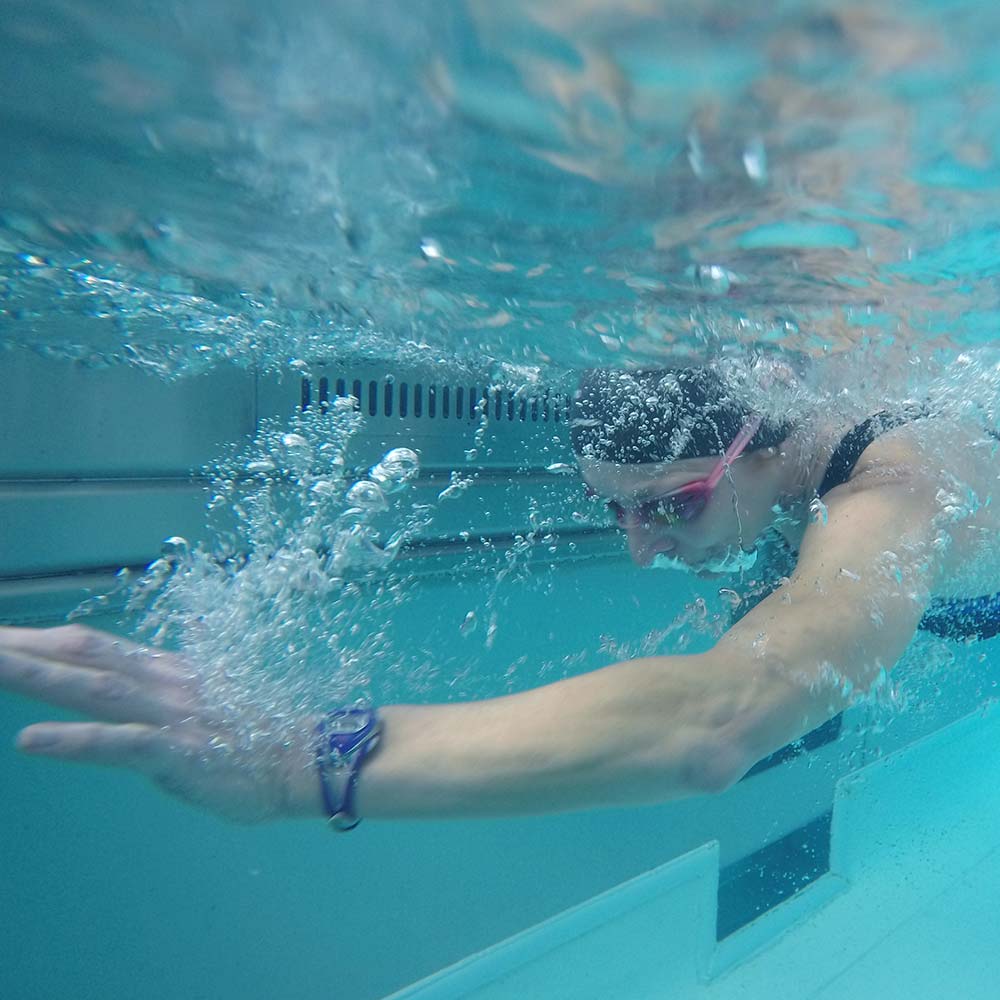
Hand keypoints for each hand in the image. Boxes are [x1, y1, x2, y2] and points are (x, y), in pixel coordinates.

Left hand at [0, 624, 311, 822]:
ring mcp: (170, 714)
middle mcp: (163, 683)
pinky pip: (120, 743)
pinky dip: (74, 740)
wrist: (305, 756)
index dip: (43, 639)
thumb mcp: (208, 698)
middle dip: (23, 647)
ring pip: (92, 688)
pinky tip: (31, 740)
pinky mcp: (178, 752)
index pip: (94, 648)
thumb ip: (169, 686)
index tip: (0, 635)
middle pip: (83, 656)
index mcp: (166, 672)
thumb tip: (152, 668)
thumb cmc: (256, 732)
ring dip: (34, 676)